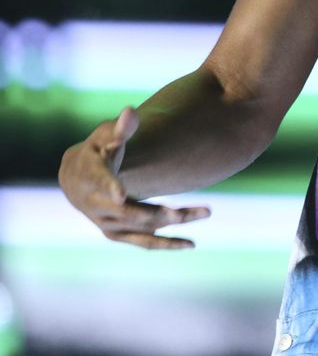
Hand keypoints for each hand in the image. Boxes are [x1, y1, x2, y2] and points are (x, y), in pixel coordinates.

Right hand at [58, 107, 210, 248]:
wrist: (75, 178)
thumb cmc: (96, 150)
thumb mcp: (104, 135)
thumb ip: (120, 127)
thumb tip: (131, 110)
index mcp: (92, 176)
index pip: (100, 182)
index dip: (111, 188)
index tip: (122, 194)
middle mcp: (97, 206)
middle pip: (130, 212)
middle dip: (158, 212)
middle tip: (183, 211)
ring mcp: (107, 223)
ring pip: (143, 227)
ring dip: (174, 223)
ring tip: (205, 211)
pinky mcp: (118, 234)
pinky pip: (144, 242)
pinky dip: (166, 244)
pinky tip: (190, 244)